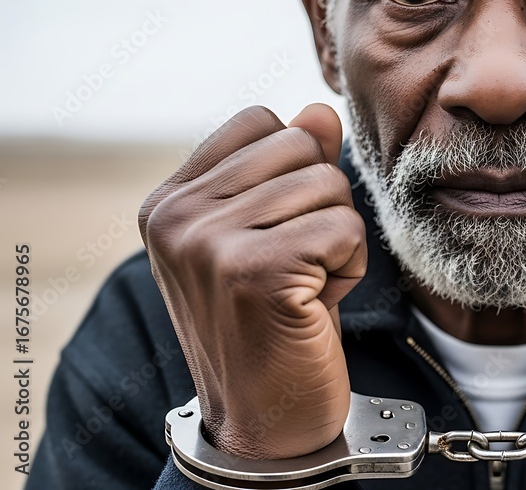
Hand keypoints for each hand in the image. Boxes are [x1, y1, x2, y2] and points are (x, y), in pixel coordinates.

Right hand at [138, 105, 365, 459]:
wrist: (264, 421)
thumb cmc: (272, 323)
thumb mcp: (273, 235)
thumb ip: (291, 168)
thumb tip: (320, 109)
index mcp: (170, 200)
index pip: (260, 121)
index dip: (295, 169)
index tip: (279, 230)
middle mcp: (177, 216)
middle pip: (302, 145)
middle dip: (322, 204)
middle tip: (297, 264)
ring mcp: (209, 242)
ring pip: (329, 184)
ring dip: (338, 239)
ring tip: (305, 286)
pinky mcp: (255, 270)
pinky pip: (345, 226)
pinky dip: (350, 265)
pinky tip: (317, 302)